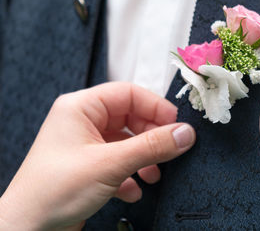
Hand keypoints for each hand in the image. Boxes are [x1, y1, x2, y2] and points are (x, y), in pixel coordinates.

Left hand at [0, 82, 195, 229]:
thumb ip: (151, 146)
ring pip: (128, 141)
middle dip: (151, 137)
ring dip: (145, 158)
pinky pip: (120, 161)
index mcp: (81, 108)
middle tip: (171, 149)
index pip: (128, 94)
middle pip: (131, 117)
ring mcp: (87, 145)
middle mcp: (84, 122)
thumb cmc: (50, 192)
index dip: (155, 107)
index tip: (177, 124)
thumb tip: (183, 133)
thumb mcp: (109, 164)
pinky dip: (132, 175)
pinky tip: (132, 189)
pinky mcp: (90, 166)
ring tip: (153, 174)